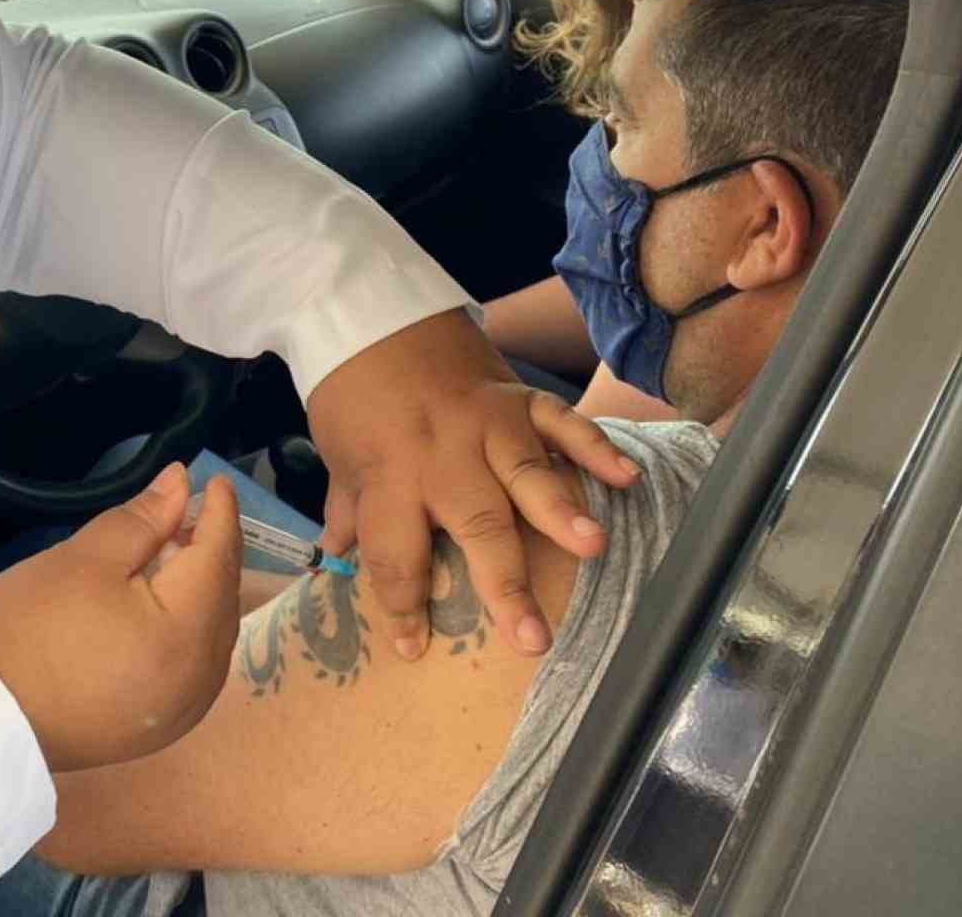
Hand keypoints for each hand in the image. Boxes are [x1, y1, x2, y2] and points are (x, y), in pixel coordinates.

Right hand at [0, 463, 243, 771]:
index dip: (220, 514)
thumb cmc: (29, 624)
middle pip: (223, 600)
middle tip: (189, 513)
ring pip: (212, 636)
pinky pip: (194, 668)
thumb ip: (144, 519)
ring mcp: (182, 712)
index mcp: (186, 634)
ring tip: (173, 554)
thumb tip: (181, 484)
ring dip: (203, 592)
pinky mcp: (157, 730)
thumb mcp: (86, 557)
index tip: (216, 481)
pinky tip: (163, 609)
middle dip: (213, 551)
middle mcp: (200, 680)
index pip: (218, 558)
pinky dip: (190, 630)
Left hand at [308, 307, 641, 660]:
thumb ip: (350, 508)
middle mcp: (442, 456)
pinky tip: (624, 478)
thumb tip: (339, 558)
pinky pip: (560, 422)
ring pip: (527, 475)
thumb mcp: (337, 455)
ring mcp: (485, 424)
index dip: (402, 607)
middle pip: (476, 527)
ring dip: (561, 512)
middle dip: (505, 586)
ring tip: (591, 550)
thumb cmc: (350, 393)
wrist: (371, 312)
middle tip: (531, 638)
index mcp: (389, 477)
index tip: (413, 649)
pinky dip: (594, 448)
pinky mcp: (515, 396)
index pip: (395, 556)